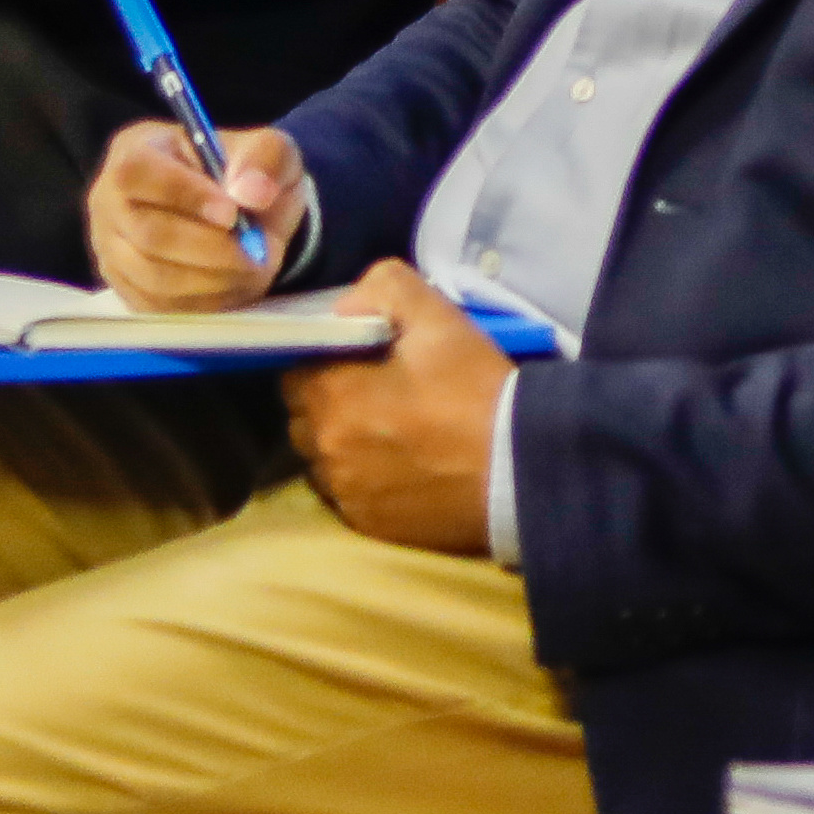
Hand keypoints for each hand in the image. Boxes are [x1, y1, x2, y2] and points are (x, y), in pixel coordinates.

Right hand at [83, 118, 304, 310]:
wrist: (243, 215)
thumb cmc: (244, 174)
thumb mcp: (269, 150)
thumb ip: (265, 158)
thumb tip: (252, 194)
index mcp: (135, 149)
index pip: (137, 172)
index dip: (183, 194)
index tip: (233, 213)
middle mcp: (109, 200)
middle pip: (148, 233)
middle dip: (211, 248)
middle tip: (258, 252)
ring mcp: (112, 249)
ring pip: (154, 277)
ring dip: (214, 279)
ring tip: (254, 267)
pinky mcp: (126, 288)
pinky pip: (161, 307)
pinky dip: (206, 302)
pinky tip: (236, 284)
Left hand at [288, 260, 507, 552]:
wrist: (521, 468)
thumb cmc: (476, 389)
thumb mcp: (437, 316)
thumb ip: (381, 288)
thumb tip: (346, 306)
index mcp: (330, 396)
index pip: (293, 371)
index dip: (322, 361)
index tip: (356, 359)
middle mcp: (324, 450)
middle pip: (303, 418)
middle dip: (327, 402)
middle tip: (375, 393)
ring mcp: (345, 493)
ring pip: (323, 459)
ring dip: (343, 443)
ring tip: (389, 433)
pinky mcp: (369, 525)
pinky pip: (347, 494)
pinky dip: (363, 479)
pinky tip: (401, 468)